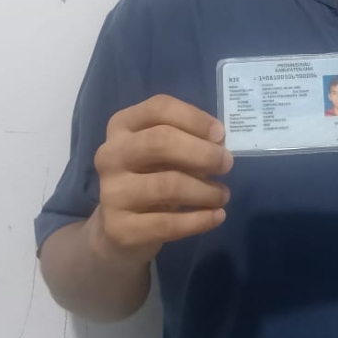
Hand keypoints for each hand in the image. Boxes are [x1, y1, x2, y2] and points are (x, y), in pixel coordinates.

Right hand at [93, 94, 233, 264]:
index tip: (220, 135)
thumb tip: (220, 144)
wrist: (116, 229)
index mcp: (122, 126)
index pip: (159, 108)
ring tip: (223, 195)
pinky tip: (217, 216)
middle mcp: (110, 155)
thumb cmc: (149, 179)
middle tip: (227, 164)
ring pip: (168, 185)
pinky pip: (168, 223)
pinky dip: (200, 220)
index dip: (194, 118)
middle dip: (203, 153)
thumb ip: (188, 142)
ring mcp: (111, 192)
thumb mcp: (164, 154)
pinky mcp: (119, 227)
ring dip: (206, 191)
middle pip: (160, 142)